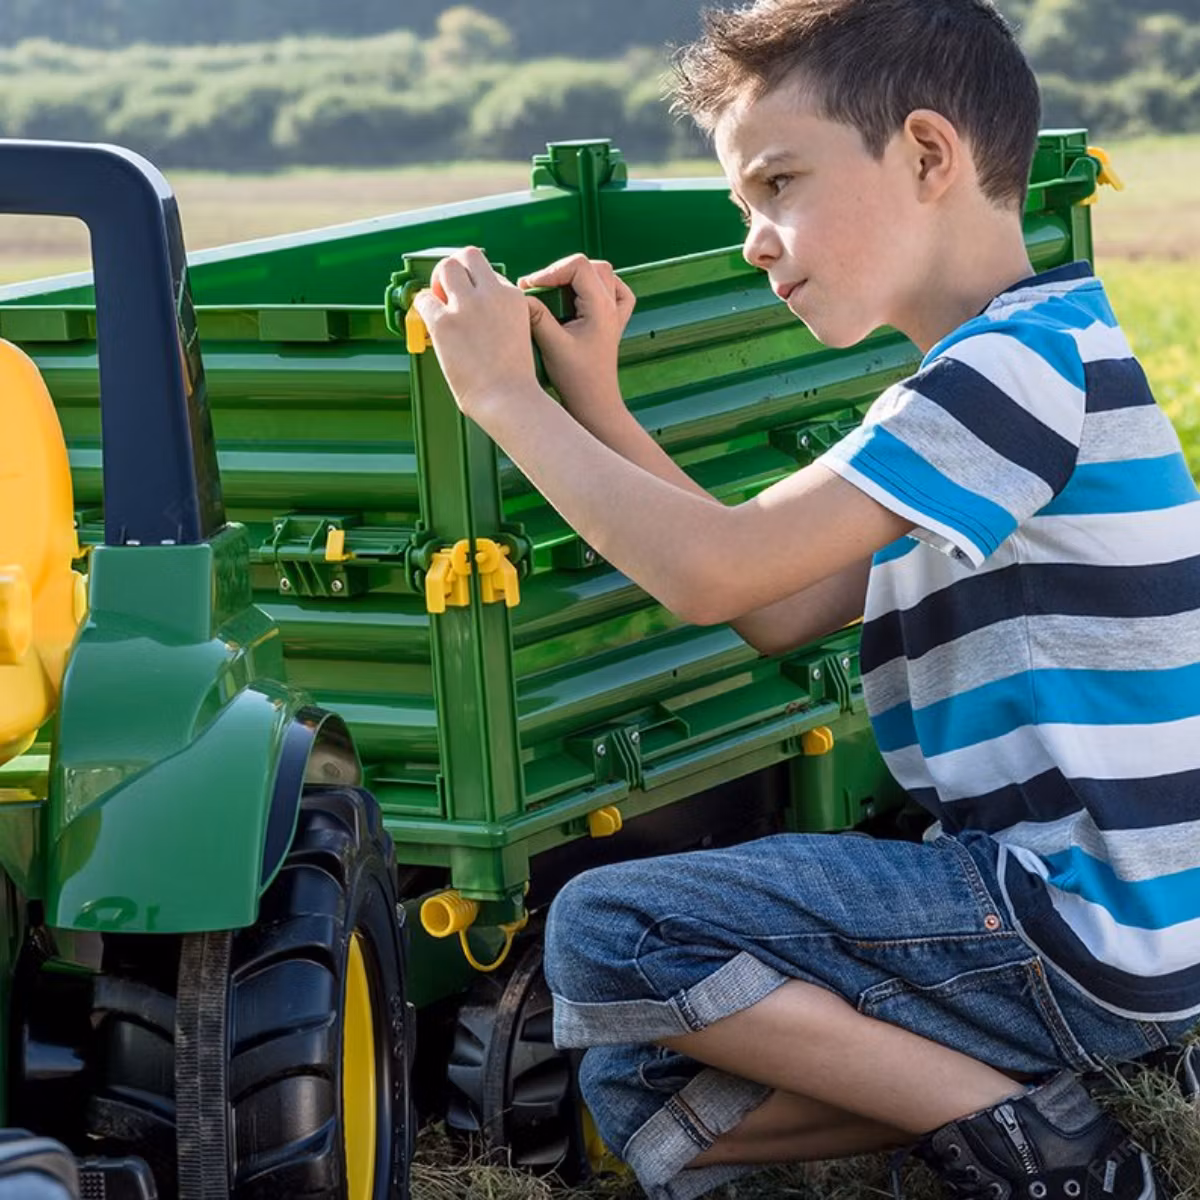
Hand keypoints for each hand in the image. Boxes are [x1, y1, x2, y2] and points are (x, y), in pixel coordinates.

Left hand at [412, 247, 539, 421]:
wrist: (509, 399)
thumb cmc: (513, 379)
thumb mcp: (518, 334)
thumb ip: (500, 316)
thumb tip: (475, 315)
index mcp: (513, 297)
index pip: (491, 274)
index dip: (478, 286)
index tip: (472, 301)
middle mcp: (491, 294)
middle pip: (469, 256)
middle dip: (457, 270)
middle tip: (449, 290)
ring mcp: (467, 306)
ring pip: (446, 267)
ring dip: (438, 281)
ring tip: (437, 302)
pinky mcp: (444, 322)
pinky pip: (423, 300)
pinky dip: (422, 307)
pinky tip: (426, 322)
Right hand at [517, 255, 635, 425]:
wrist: (595, 404)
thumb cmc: (576, 380)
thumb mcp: (552, 346)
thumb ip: (537, 317)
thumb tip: (520, 296)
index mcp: (601, 307)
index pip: (578, 266)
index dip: (550, 270)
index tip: (530, 287)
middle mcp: (612, 306)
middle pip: (590, 266)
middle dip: (560, 271)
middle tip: (539, 289)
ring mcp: (615, 313)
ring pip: (602, 275)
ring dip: (576, 276)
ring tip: (555, 292)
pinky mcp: (612, 322)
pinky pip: (614, 292)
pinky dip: (597, 287)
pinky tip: (581, 297)